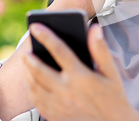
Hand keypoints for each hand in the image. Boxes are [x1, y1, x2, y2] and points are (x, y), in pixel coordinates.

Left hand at [23, 23, 138, 120]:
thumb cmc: (112, 93)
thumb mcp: (110, 70)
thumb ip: (100, 48)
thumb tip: (94, 28)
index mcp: (80, 76)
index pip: (59, 50)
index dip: (46, 36)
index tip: (36, 26)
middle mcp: (66, 91)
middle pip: (39, 70)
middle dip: (30, 59)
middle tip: (26, 51)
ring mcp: (58, 105)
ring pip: (34, 86)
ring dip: (29, 74)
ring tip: (29, 65)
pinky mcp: (54, 115)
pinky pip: (36, 101)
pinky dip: (32, 89)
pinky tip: (33, 82)